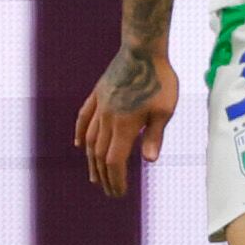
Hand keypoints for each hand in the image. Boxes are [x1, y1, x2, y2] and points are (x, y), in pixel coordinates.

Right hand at [74, 42, 178, 198]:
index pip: (115, 161)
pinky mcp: (97, 95)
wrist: (143, 51)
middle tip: (109, 191)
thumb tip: (149, 161)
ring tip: (95, 176)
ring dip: (92, 161)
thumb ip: (154, 135)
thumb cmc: (160, 81)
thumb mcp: (164, 110)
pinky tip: (79, 145)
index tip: (119, 193)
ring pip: (90, 140)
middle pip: (101, 155)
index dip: (116, 179)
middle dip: (105, 176)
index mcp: (124, 126)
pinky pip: (84, 119)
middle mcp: (107, 119)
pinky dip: (81, 134)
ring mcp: (99, 107)